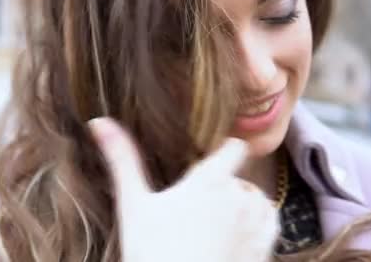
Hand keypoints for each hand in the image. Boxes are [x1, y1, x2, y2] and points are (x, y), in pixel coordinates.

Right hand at [88, 117, 278, 261]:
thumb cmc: (152, 252)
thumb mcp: (133, 204)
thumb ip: (121, 159)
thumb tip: (99, 121)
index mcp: (210, 180)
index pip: (234, 147)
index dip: (225, 150)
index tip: (210, 161)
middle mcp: (239, 198)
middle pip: (241, 177)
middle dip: (225, 184)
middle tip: (199, 203)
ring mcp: (255, 226)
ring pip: (259, 199)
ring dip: (244, 202)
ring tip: (218, 217)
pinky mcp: (263, 251)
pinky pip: (271, 223)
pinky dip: (260, 222)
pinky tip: (239, 232)